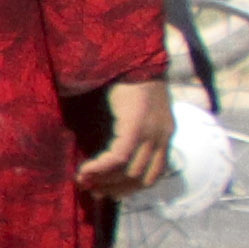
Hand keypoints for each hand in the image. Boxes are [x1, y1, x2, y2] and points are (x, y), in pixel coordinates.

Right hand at [75, 70, 174, 202]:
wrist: (132, 56)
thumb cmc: (127, 79)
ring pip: (131, 171)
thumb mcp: (132, 110)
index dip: (131, 187)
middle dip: (116, 189)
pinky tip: (84, 169)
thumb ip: (128, 128)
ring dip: (105, 181)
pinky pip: (118, 157)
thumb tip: (108, 149)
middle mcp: (163, 136)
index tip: (108, 191)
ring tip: (83, 181)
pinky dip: (100, 167)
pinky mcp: (137, 126)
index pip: (154, 172)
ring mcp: (153, 132)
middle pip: (144, 178)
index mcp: (165, 133)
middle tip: (92, 191)